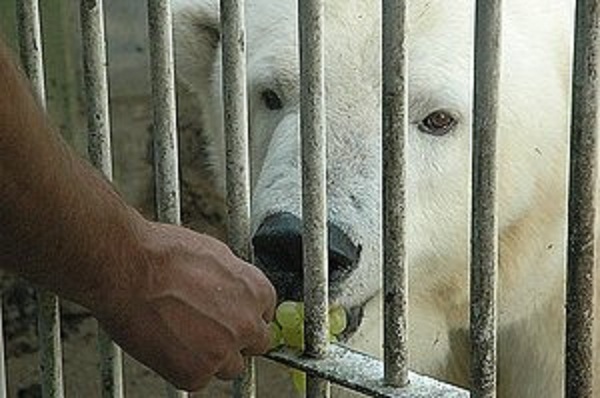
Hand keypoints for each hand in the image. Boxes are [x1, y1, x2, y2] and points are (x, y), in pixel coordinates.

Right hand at [93, 222, 276, 390]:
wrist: (127, 267)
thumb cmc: (163, 254)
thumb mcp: (215, 253)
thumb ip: (233, 279)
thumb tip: (233, 288)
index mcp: (256, 291)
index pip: (265, 314)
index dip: (245, 315)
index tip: (232, 316)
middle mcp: (246, 324)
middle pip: (255, 344)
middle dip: (236, 339)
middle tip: (210, 330)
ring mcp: (222, 351)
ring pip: (229, 367)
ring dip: (212, 356)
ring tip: (184, 336)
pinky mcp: (194, 373)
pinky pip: (197, 379)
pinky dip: (183, 367)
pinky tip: (167, 344)